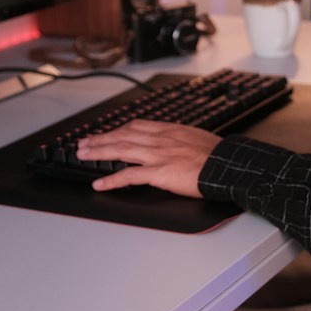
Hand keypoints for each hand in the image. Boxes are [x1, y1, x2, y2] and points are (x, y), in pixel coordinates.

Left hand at [75, 120, 220, 196]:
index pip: (135, 126)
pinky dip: (112, 180)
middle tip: (83, 143)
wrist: (227, 166)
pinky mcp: (160, 173)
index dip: (116, 130)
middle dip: (100, 139)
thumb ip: (178, 140)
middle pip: (122, 135)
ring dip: (99, 153)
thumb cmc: (217, 156)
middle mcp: (160, 139)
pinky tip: (100, 184)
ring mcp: (158, 155)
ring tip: (83, 156)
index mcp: (169, 130)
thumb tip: (171, 144)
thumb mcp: (195, 138)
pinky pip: (129, 176)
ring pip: (121, 150)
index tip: (104, 133)